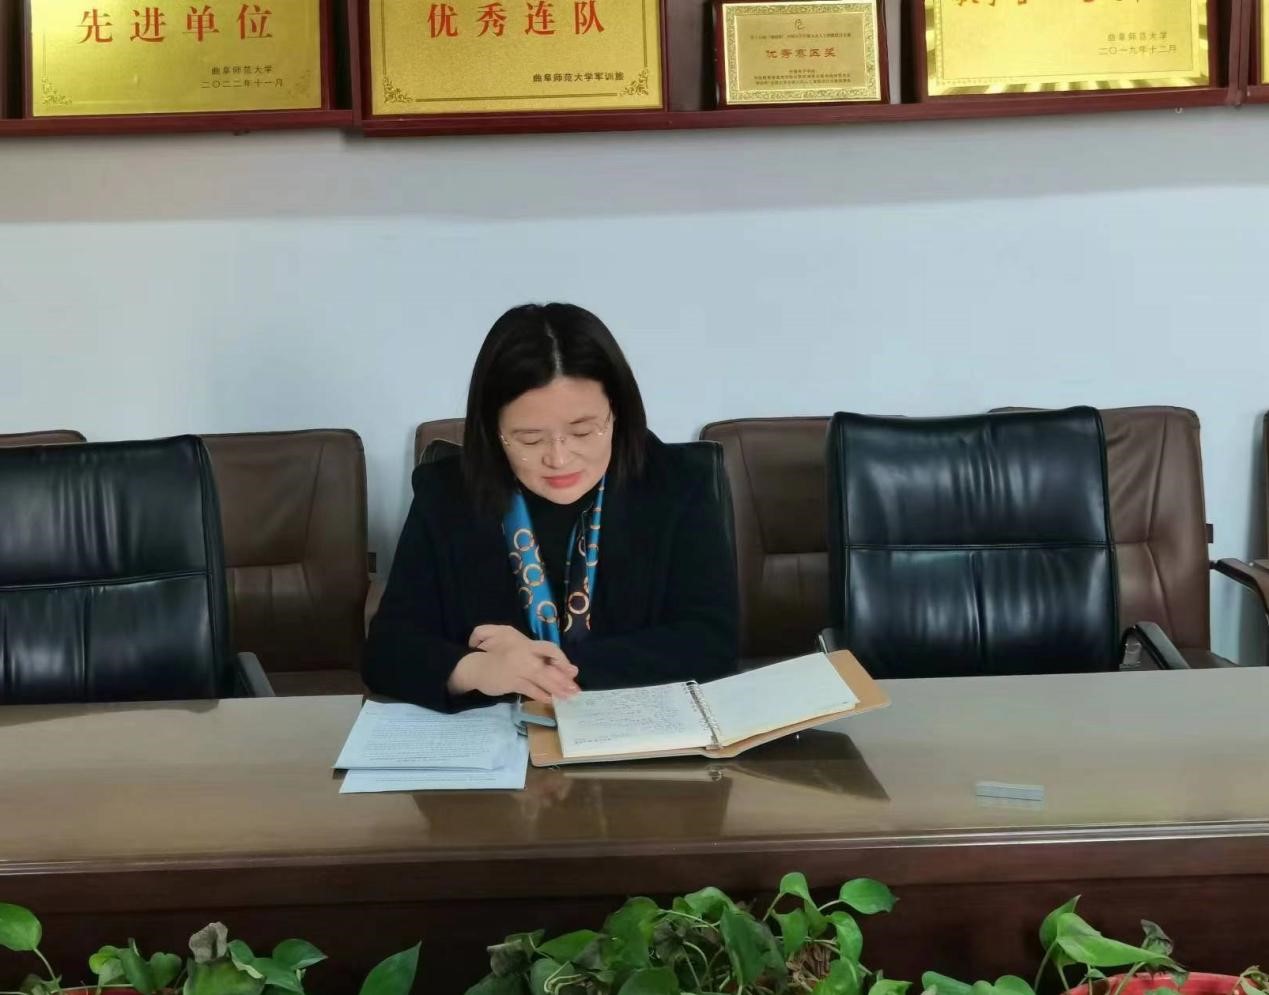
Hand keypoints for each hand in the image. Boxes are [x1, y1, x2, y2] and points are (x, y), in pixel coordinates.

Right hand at [447, 625, 579, 702]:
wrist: (471, 665)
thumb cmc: (487, 651)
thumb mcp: (504, 637)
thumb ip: (518, 640)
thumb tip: (538, 655)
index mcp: (524, 643)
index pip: (549, 649)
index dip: (561, 659)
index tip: (571, 670)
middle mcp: (524, 654)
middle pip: (549, 666)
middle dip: (563, 678)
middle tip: (575, 688)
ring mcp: (518, 669)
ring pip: (542, 679)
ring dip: (556, 688)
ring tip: (567, 696)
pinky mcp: (511, 682)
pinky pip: (530, 689)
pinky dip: (541, 695)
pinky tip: (549, 700)